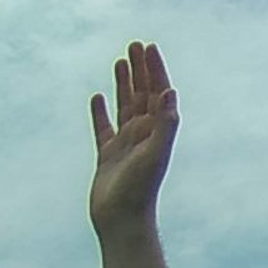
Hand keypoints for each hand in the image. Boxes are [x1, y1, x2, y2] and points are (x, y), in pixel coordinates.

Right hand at [89, 41, 178, 237]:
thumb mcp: (155, 154)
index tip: (149, 48)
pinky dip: (101, 112)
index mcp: (156, 133)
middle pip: (142, 95)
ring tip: (120, 62)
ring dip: (124, 84)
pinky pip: (103, 128)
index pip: (157, 94)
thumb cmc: (140, 191)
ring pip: (124, 107)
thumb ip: (165, 123)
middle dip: (140, 70)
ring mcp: (125, 146)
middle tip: (134, 45)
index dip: (154, 70)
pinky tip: (97, 97)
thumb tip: (170, 92)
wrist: (122, 222)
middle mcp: (143, 136)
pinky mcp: (107, 156)